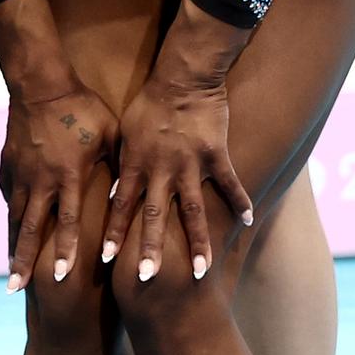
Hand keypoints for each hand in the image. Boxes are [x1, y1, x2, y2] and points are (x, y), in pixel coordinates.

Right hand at [0, 83, 116, 290]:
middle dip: (23, 261)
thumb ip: (120, 167)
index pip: (65, 220)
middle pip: (29, 228)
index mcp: (69, 174)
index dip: (62, 249)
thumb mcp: (111, 135)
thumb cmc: (84, 107)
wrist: (40, 81)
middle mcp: (41, 179)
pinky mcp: (8, 163)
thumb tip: (137, 196)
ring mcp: (21, 172)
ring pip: (14, 217)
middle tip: (15, 289)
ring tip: (9, 274)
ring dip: (11, 246)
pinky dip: (10, 216)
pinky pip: (9, 195)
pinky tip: (11, 233)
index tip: (59, 277)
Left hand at [100, 70, 252, 284]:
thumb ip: (122, 163)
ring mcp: (190, 165)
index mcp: (136, 163)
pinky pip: (230, 184)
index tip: (106, 259)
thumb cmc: (148, 103)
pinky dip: (240, 202)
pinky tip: (248, 222)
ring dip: (197, 243)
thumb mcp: (124, 131)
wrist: (182, 76)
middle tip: (147, 278)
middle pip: (154, 216)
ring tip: (201, 272)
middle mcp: (161, 169)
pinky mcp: (216, 155)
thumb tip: (113, 193)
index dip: (114, 232)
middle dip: (149, 249)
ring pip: (192, 211)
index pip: (121, 204)